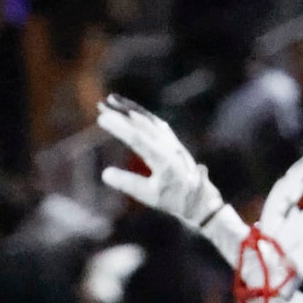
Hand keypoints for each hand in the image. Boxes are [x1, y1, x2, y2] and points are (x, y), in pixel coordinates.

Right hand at [96, 95, 226, 231]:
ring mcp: (172, 142)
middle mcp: (169, 146)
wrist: (201, 200)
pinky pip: (155, 123)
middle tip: (101, 105)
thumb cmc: (174, 201)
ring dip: (131, 110)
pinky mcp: (173, 142)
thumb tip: (105, 174)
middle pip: (141, 124)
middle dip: (121, 113)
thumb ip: (128, 183)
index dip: (119, 128)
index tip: (102, 118)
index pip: (137, 138)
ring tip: (113, 102)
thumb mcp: (149, 196)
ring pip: (149, 120)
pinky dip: (142, 116)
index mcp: (163, 159)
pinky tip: (132, 112)